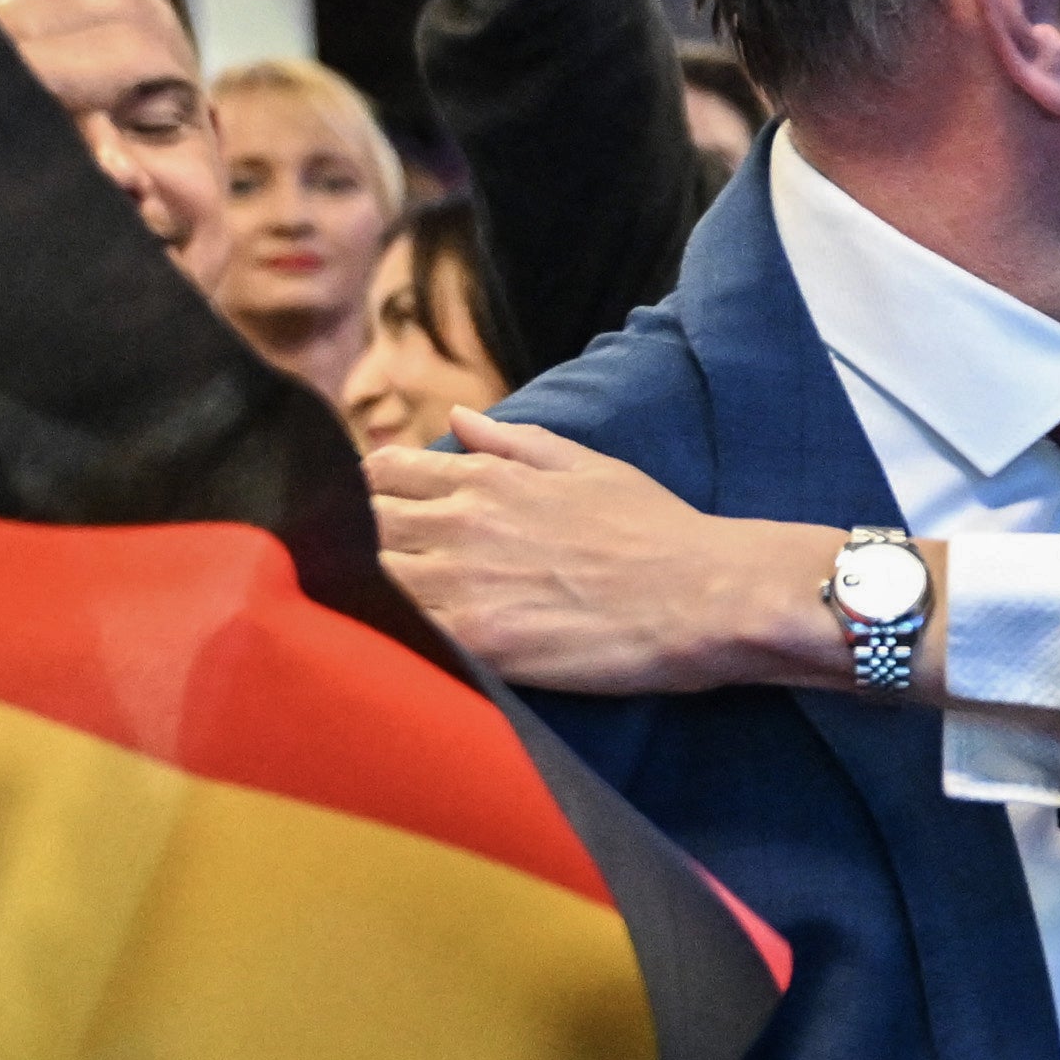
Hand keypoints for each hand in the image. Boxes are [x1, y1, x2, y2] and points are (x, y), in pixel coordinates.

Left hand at [370, 410, 838, 695]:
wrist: (702, 596)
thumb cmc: (656, 531)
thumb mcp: (588, 466)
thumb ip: (514, 442)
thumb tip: (456, 418)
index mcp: (484, 479)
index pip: (384, 474)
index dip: (371, 493)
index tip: (376, 513)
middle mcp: (459, 523)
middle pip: (362, 526)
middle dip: (357, 540)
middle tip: (371, 565)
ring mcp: (460, 585)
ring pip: (367, 578)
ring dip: (364, 588)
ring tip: (374, 605)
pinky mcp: (473, 642)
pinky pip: (396, 631)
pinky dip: (383, 629)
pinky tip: (387, 638)